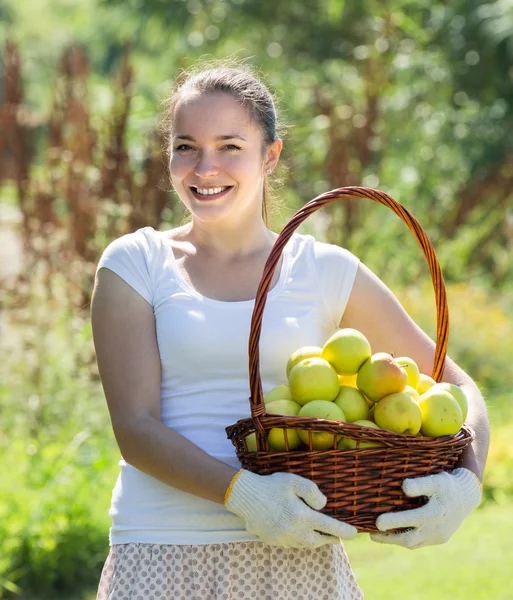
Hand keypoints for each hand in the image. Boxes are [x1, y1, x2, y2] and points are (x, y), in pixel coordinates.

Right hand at [225, 469, 356, 547]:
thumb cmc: (271, 485)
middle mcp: (294, 531)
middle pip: (318, 541)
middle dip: (330, 539)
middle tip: (337, 536)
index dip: (344, 531)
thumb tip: (323, 505)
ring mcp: (282, 538)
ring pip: (304, 544)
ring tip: (319, 534)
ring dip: (314, 540)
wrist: (245, 496)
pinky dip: (299, 539)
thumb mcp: (295, 481)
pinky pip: (291, 543)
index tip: (355, 533)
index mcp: (302, 516)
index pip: (329, 527)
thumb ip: (313, 492)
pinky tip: (299, 531)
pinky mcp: (272, 540)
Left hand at [370, 468, 481, 549]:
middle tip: (372, 534)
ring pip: (414, 543)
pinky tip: (393, 534)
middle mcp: (436, 529)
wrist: (467, 497)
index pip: (411, 520)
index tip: (377, 522)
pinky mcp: (439, 539)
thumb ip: (420, 484)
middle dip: (389, 537)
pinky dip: (406, 540)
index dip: (394, 522)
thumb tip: (403, 487)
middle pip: (409, 539)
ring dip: (395, 540)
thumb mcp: (436, 480)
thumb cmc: (447, 485)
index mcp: (435, 514)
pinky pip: (420, 543)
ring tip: (377, 535)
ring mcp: (438, 537)